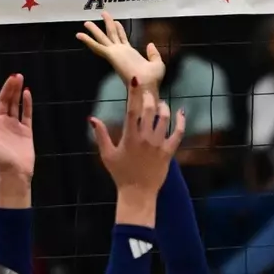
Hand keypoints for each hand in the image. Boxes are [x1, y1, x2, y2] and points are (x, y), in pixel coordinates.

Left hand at [0, 71, 34, 181]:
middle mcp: (2, 122)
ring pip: (15, 104)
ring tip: (20, 78)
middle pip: (3, 99)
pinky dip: (26, 103)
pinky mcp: (26, 131)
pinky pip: (26, 114)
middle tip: (14, 75)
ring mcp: (14, 126)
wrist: (15, 173)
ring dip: (17, 91)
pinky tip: (27, 93)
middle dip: (8, 87)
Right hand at [77, 12, 166, 97]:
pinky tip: (79, 34)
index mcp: (131, 55)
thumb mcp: (157, 64)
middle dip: (108, 24)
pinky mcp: (111, 56)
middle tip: (103, 13)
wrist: (147, 87)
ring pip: (103, 38)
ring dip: (95, 30)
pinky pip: (97, 47)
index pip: (123, 39)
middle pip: (112, 35)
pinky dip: (88, 41)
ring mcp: (115, 54)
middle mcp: (121, 53)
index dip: (120, 29)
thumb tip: (149, 44)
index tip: (117, 21)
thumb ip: (153, 54)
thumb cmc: (152, 79)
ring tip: (86, 22)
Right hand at [88, 78, 184, 195]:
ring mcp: (158, 145)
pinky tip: (181, 113)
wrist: (137, 193)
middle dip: (149, 98)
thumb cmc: (120, 174)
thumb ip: (101, 135)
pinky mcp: (169, 153)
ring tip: (160, 104)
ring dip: (163, 107)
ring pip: (165, 119)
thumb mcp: (107, 154)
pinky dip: (181, 122)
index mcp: (130, 136)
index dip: (134, 93)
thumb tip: (92, 118)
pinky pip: (178, 134)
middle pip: (150, 110)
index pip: (132, 109)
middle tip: (148, 93)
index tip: (136, 80)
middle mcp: (145, 138)